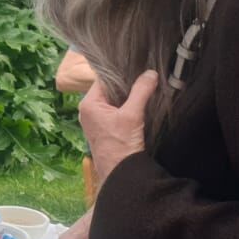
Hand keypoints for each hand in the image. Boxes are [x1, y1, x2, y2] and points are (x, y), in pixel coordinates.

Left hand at [80, 70, 159, 184]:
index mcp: (89, 104)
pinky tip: (141, 102)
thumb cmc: (121, 146)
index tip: (136, 65)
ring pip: (114, 100)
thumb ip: (141, 91)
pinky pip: (116, 111)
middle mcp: (88, 111)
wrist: (121, 174)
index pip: (103, 79)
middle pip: (109, 89)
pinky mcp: (105, 129)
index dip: (120, 71)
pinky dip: (127, 106)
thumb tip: (150, 73)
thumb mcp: (132, 115)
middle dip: (126, 84)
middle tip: (144, 74)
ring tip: (145, 86)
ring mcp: (96, 121)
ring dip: (128, 96)